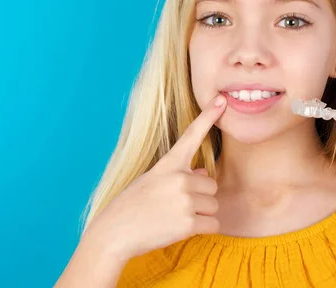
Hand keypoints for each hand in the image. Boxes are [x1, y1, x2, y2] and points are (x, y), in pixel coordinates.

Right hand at [86, 94, 226, 260]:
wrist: (114, 234)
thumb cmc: (131, 206)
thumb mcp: (152, 182)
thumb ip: (179, 175)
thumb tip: (203, 174)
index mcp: (169, 164)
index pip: (192, 135)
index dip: (208, 116)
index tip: (222, 100)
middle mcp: (180, 178)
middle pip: (211, 185)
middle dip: (200, 197)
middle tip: (175, 207)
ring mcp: (185, 200)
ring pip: (213, 205)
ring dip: (201, 214)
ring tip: (175, 218)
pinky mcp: (189, 222)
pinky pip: (214, 224)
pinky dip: (203, 229)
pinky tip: (180, 230)